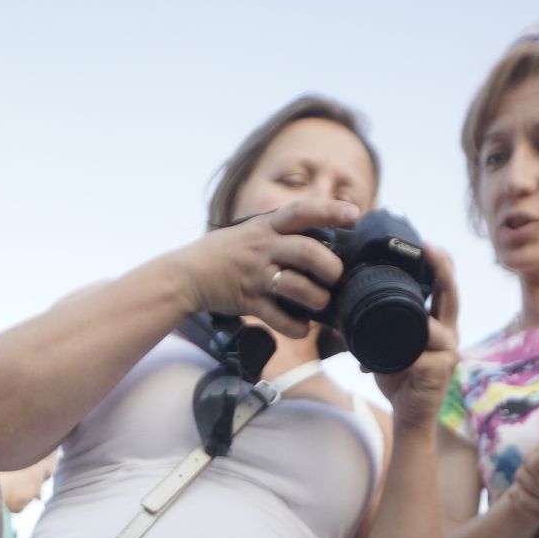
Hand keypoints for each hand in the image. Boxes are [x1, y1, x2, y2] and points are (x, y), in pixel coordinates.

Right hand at [169, 198, 360, 337]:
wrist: (184, 275)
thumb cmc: (222, 254)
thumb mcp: (248, 231)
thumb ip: (278, 232)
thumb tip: (316, 236)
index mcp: (265, 227)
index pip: (302, 211)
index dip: (330, 210)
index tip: (354, 214)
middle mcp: (263, 248)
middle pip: (307, 251)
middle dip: (330, 266)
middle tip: (335, 276)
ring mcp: (255, 275)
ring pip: (297, 287)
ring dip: (316, 298)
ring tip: (321, 303)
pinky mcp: (248, 302)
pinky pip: (279, 318)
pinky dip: (296, 327)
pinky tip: (302, 327)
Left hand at [372, 244, 461, 426]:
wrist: (409, 415)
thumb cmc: (399, 378)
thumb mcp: (385, 346)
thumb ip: (372, 329)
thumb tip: (339, 315)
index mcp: (439, 323)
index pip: (444, 288)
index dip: (440, 265)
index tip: (427, 245)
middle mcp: (449, 333)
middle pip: (451, 295)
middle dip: (443, 270)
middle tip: (430, 248)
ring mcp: (448, 352)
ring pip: (436, 324)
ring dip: (419, 310)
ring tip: (408, 298)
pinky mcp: (440, 371)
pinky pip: (422, 354)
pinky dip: (406, 349)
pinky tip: (394, 344)